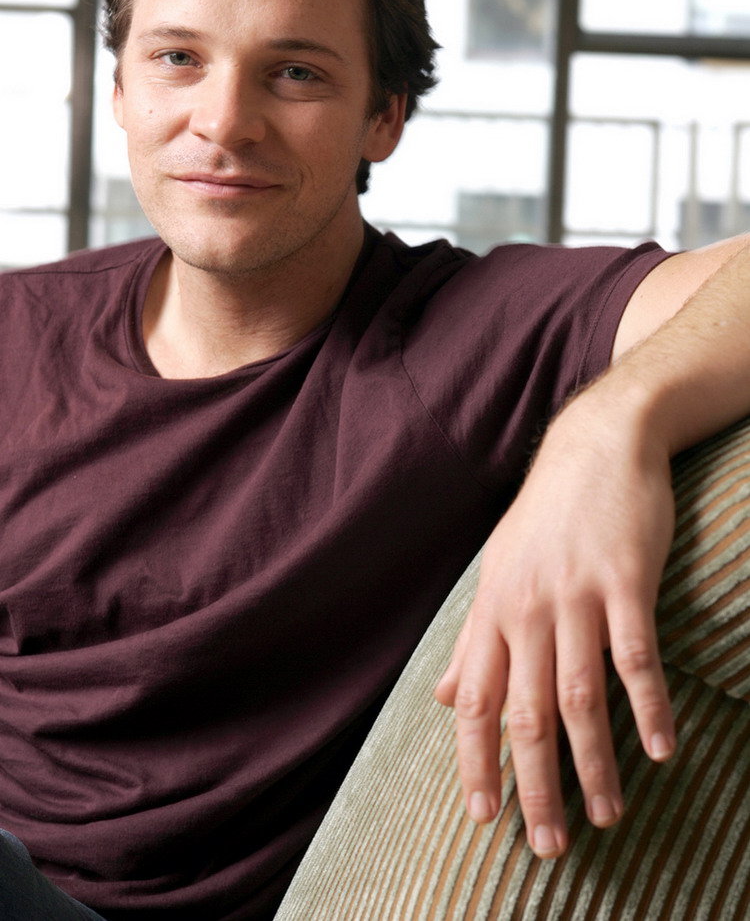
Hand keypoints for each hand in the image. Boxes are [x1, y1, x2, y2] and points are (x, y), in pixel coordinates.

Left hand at [434, 390, 676, 857]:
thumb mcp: (498, 572)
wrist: (596, 446)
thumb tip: (446, 698)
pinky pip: (635, 656)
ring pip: (579, 697)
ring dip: (594, 764)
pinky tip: (660, 750)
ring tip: (607, 814)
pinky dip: (647, 707)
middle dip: (535, 785)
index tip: (484, 817)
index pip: (477, 703)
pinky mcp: (625, 582)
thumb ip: (475, 640)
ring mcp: (576, 596)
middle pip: (526, 715)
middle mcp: (527, 609)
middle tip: (549, 844)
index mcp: (494, 611)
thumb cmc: (547, 516)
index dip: (476, 763)